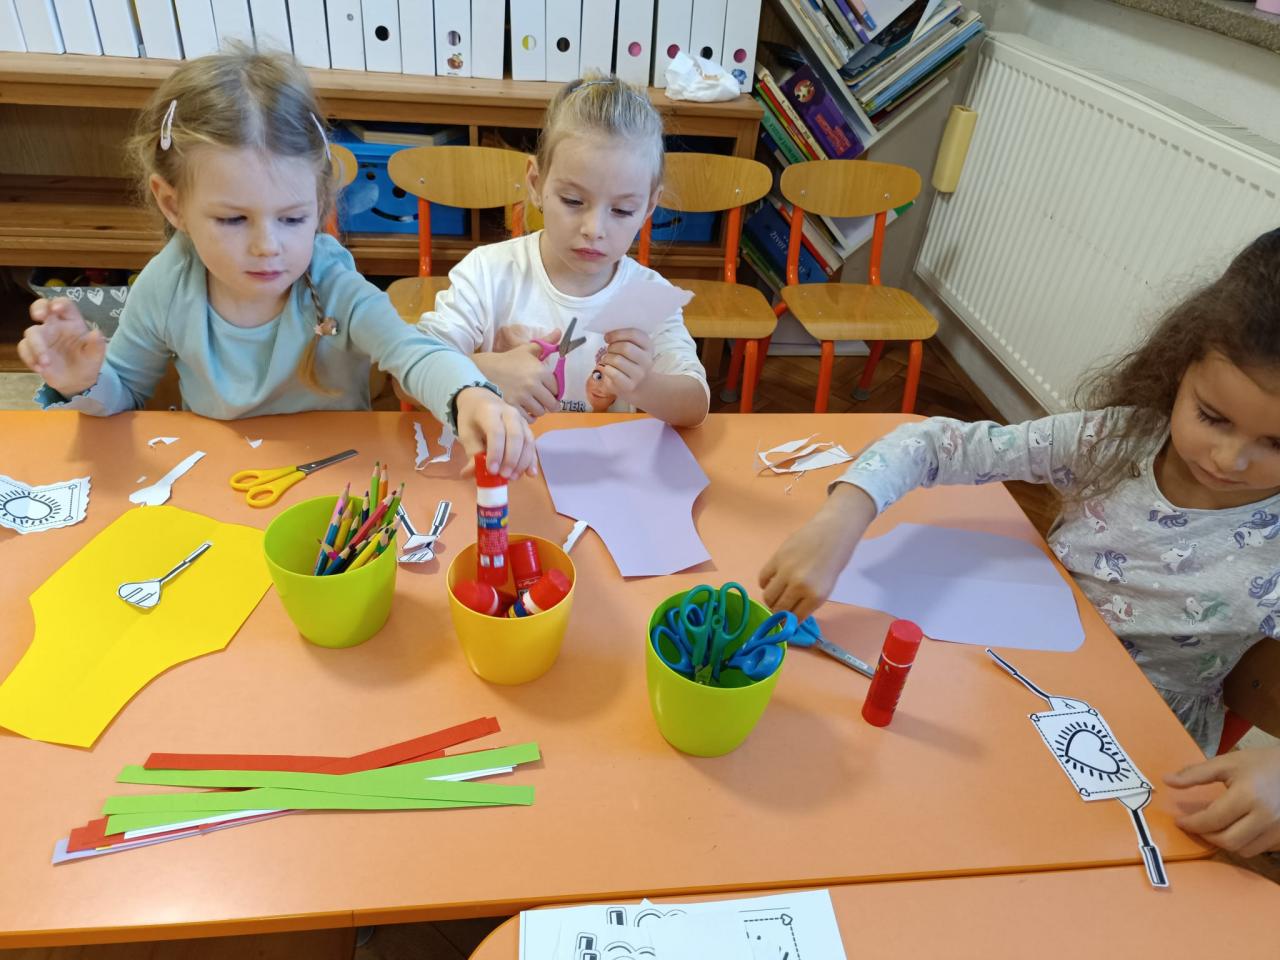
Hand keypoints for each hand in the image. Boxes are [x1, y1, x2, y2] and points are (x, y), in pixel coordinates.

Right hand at [18, 298, 105, 395]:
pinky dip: (30, 358)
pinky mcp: (32, 350)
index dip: (60, 303)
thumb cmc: (87, 362)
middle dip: (38, 308)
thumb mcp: (95, 355)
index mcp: (72, 321)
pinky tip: (40, 369)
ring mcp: (42, 337)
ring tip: (46, 363)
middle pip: (41, 307)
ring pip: (31, 332)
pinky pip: (24, 348)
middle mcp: (55, 325)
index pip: (65, 305)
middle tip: (38, 316)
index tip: (57, 308)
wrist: (76, 382)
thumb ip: (97, 344)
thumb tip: (97, 333)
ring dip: (36, 347)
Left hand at [453, 387, 537, 479]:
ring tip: (513, 477)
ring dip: (522, 462)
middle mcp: (509, 413)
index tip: (492, 470)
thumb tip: (472, 475)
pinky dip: (532, 460)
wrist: (481, 401)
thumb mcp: (466, 434)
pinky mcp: (527, 427)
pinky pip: (532, 444)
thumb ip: (472, 453)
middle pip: (515, 436)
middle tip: (504, 476)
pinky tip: (530, 474)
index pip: (496, 432)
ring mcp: (521, 419)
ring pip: (527, 441)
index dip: (495, 452)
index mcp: (489, 411)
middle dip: (511, 459)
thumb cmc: (472, 419)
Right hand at [482, 332, 560, 420]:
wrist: (485, 369)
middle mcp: (533, 384)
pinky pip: (528, 418)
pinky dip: (529, 416)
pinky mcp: (512, 406)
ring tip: (533, 404)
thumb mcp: (527, 349)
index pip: (557, 389)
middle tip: (544, 401)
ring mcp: (522, 397)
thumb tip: (560, 331)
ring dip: (539, 410)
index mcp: (540, 371)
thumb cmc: (509, 360)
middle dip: (549, 403)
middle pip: (552, 403)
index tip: (549, 391)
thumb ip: (546, 342)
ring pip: (540, 412)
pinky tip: (525, 410)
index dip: (554, 391)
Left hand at [598, 328, 654, 402]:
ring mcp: (639, 375)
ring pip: (617, 360)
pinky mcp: (629, 386)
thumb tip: (608, 335)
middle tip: (609, 350)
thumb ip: (623, 337)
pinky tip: (606, 368)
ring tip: (607, 360)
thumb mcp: (632, 346)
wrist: (636, 384)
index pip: (634, 334)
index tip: (607, 337)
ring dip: (607, 358)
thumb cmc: (629, 360)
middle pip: (625, 348)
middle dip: (612, 347)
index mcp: (648, 346)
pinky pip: (613, 373)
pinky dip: (605, 369)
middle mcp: (647, 361)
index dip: (617, 334)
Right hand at [758, 484, 876, 620]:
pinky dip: (765, 583)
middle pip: (778, 609)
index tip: (786, 620)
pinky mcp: (776, 558)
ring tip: (777, 594)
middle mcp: (799, 586)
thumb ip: (809, 602)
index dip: (789, 621)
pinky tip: (772, 580)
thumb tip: (790, 614)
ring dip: (770, 599)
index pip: (795, 618)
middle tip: (780, 608)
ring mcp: (786, 571)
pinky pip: (763, 578)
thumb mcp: (827, 588)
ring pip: (768, 596)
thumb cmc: (834, 560)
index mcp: (816, 596)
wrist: (833, 532)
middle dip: (778, 613)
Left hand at [1164, 745, 1279, 855]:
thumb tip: (1166, 781)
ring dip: (1224, 842)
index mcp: (1247, 796)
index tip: (1179, 821)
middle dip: (1205, 836)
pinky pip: (1258, 849)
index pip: (1212, 819)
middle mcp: (1265, 817)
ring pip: (1243, 850)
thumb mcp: (1226, 762)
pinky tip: (1235, 829)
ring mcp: (1278, 830)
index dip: (1192, 823)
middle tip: (1194, 826)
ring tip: (1214, 828)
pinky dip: (1242, 844)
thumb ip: (1195, 773)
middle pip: (1228, 841)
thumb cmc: (1259, 763)